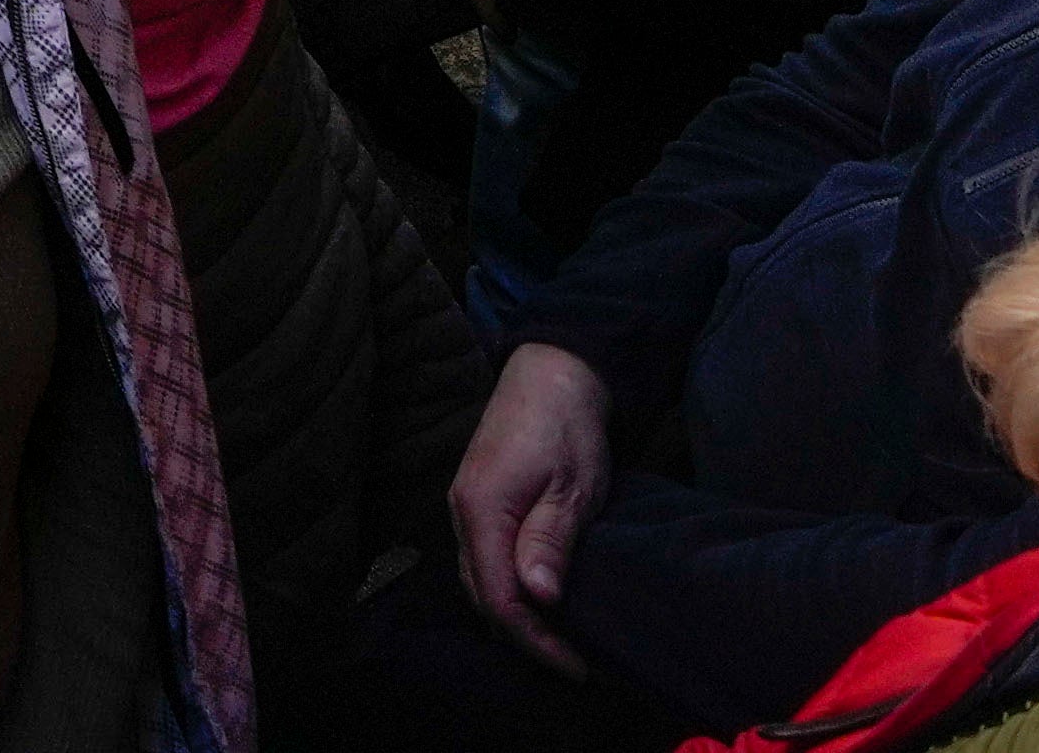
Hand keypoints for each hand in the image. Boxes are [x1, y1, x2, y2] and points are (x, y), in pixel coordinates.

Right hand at [449, 340, 610, 654]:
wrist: (550, 372)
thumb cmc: (567, 428)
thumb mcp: (573, 487)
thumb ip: (549, 541)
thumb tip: (539, 599)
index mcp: (482, 510)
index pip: (499, 598)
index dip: (537, 641)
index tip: (577, 666)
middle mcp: (461, 513)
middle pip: (482, 597)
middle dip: (526, 638)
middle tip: (575, 662)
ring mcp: (464, 507)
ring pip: (479, 582)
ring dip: (515, 618)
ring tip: (560, 641)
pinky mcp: (476, 503)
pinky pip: (482, 563)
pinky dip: (508, 592)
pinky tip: (539, 601)